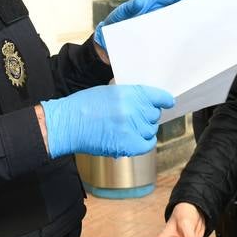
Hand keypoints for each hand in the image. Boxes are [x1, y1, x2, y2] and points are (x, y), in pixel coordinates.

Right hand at [40, 85, 173, 158]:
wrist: (68, 124)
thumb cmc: (84, 106)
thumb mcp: (110, 91)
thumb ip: (130, 96)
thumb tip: (147, 103)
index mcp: (129, 93)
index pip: (157, 96)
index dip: (164, 100)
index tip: (168, 102)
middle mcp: (133, 110)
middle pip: (154, 114)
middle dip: (146, 115)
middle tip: (132, 117)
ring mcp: (131, 128)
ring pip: (151, 129)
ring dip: (143, 129)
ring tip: (127, 128)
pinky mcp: (128, 145)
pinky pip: (148, 144)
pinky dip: (144, 142)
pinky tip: (135, 139)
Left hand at [94, 0, 195, 54]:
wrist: (105, 47)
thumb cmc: (113, 26)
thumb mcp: (120, 14)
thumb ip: (130, 7)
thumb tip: (141, 0)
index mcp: (151, 4)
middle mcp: (158, 15)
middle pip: (178, 10)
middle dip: (191, 11)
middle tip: (203, 15)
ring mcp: (159, 28)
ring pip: (177, 26)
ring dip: (186, 28)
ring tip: (198, 32)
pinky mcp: (158, 41)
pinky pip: (171, 40)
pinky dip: (178, 43)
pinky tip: (185, 48)